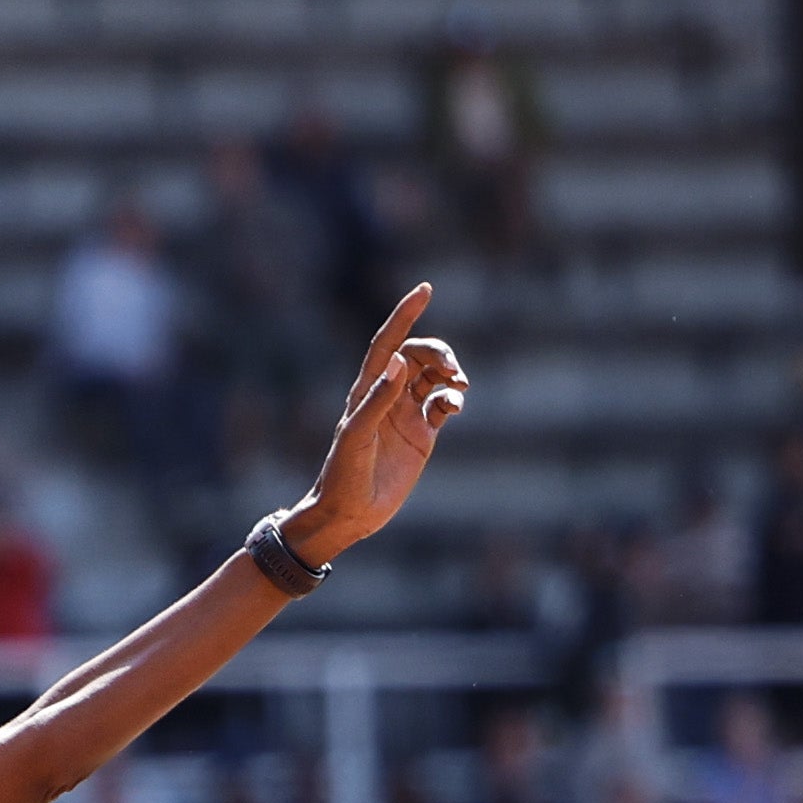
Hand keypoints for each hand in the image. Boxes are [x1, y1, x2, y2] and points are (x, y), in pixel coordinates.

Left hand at [290, 286, 473, 560]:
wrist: (348, 514)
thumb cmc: (343, 475)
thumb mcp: (357, 436)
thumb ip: (378, 399)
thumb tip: (400, 362)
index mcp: (366, 390)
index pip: (388, 343)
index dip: (405, 315)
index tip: (426, 289)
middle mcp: (387, 397)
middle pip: (418, 356)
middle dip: (439, 352)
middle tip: (453, 370)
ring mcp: (405, 415)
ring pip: (434, 377)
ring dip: (450, 373)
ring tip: (460, 385)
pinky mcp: (421, 435)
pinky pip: (444, 405)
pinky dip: (454, 399)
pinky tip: (454, 407)